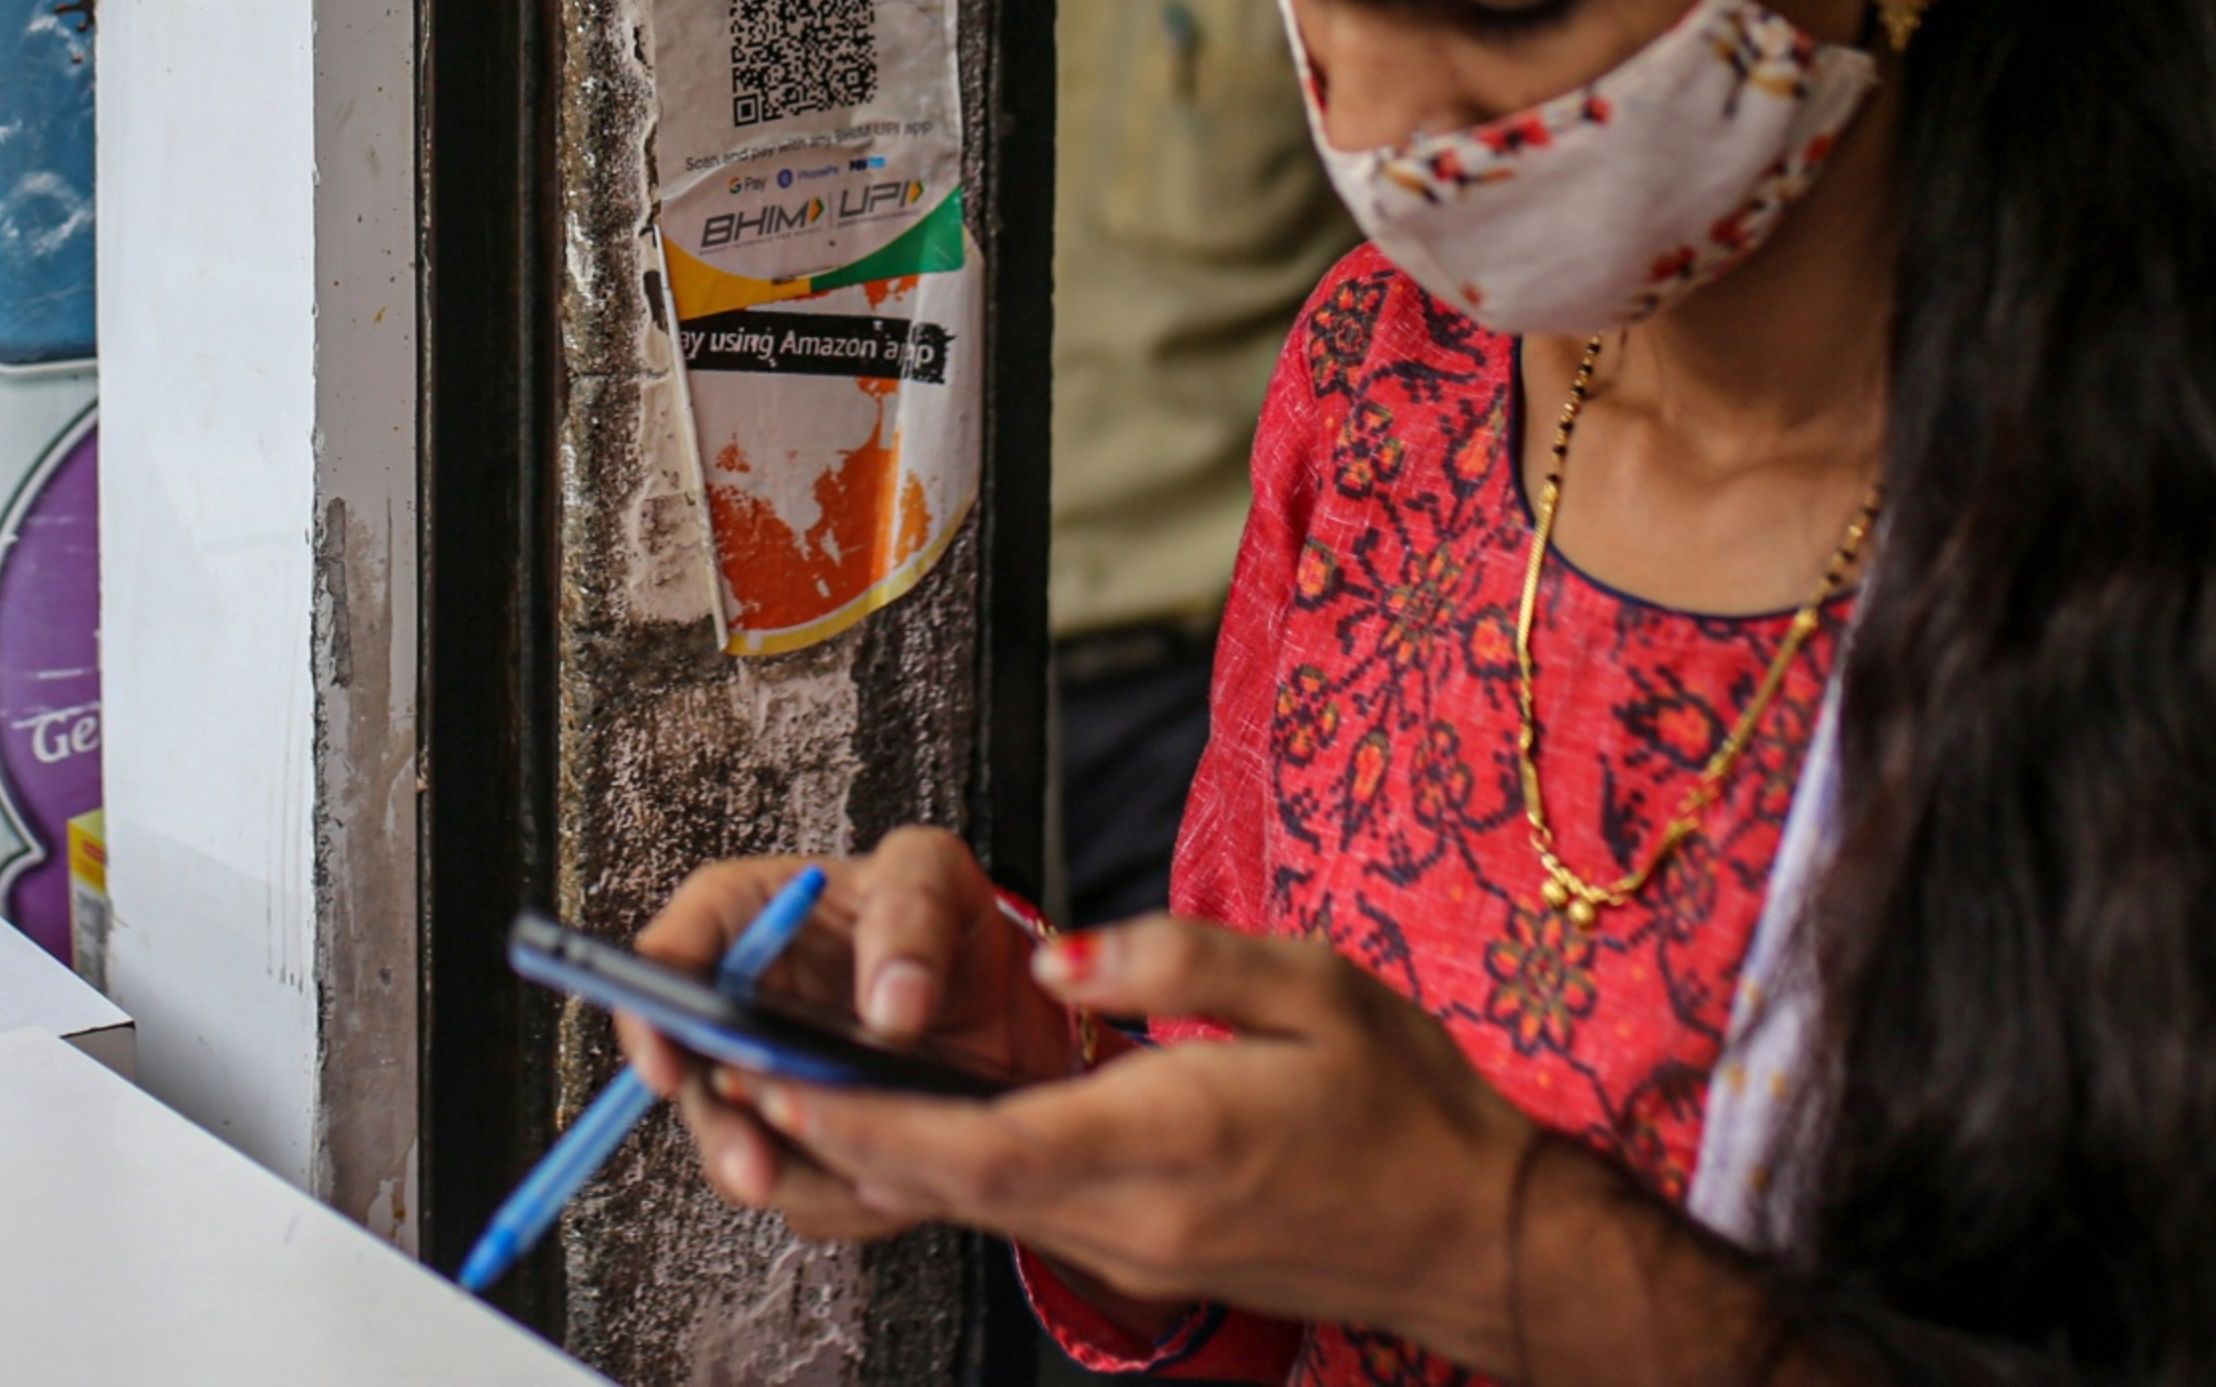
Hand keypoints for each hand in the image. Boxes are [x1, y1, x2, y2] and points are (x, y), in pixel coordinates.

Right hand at [618, 829, 1090, 1243]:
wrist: (1007, 1001)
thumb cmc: (944, 917)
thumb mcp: (931, 876)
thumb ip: (909, 917)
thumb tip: (892, 1004)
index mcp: (742, 922)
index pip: (666, 960)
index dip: (650, 1016)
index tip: (669, 1065)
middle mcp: (741, 1009)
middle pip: (692, 1078)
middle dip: (723, 1131)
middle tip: (756, 1164)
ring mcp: (770, 1084)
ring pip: (745, 1150)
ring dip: (794, 1177)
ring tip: (865, 1179)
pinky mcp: (811, 1144)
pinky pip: (809, 1193)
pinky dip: (850, 1197)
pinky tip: (896, 1178)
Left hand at [710, 916, 1544, 1359]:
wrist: (1482, 1237)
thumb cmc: (1408, 1104)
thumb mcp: (1313, 989)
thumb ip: (1175, 959)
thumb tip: (1056, 961)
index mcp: (1163, 1145)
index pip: (975, 1146)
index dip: (862, 1118)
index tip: (775, 1079)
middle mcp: (1130, 1217)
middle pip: (948, 1188)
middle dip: (834, 1138)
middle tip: (733, 1083)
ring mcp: (1135, 1250)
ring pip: (974, 1210)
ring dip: (876, 1160)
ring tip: (780, 1100)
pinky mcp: (1146, 1256)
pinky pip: (1018, 1218)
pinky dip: (944, 1176)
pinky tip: (900, 1131)